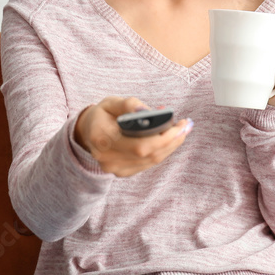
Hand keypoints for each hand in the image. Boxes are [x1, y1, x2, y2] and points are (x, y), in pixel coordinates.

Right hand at [74, 96, 191, 176]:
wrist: (88, 132)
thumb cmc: (102, 114)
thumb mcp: (111, 102)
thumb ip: (128, 104)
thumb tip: (148, 111)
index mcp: (103, 138)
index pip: (140, 144)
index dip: (163, 136)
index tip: (179, 123)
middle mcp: (107, 158)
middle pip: (149, 154)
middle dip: (172, 140)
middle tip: (186, 125)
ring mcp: (115, 168)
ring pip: (152, 160)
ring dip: (171, 145)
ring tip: (182, 130)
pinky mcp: (122, 172)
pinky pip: (148, 163)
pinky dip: (162, 151)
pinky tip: (170, 139)